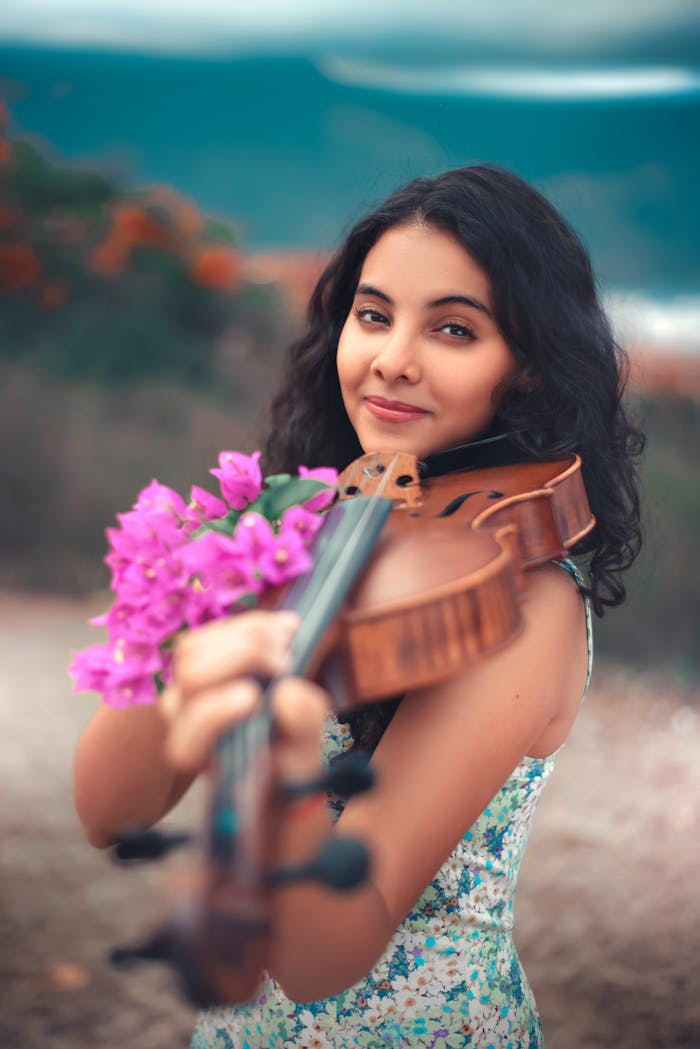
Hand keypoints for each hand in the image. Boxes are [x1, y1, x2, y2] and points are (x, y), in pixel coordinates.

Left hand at [161, 611, 329, 779]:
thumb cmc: (291, 759)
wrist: (282, 744)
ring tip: (291, 640)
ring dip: (249, 634)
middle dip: (243, 657)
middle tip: (287, 662)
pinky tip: (285, 630)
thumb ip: (303, 731)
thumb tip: (286, 694)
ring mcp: (187, 686)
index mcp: (200, 755)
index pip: (189, 733)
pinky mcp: (202, 660)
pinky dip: (253, 623)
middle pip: (192, 674)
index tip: (255, 699)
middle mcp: (182, 718)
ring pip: (197, 646)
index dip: (214, 713)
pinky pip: (214, 630)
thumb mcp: (310, 756)